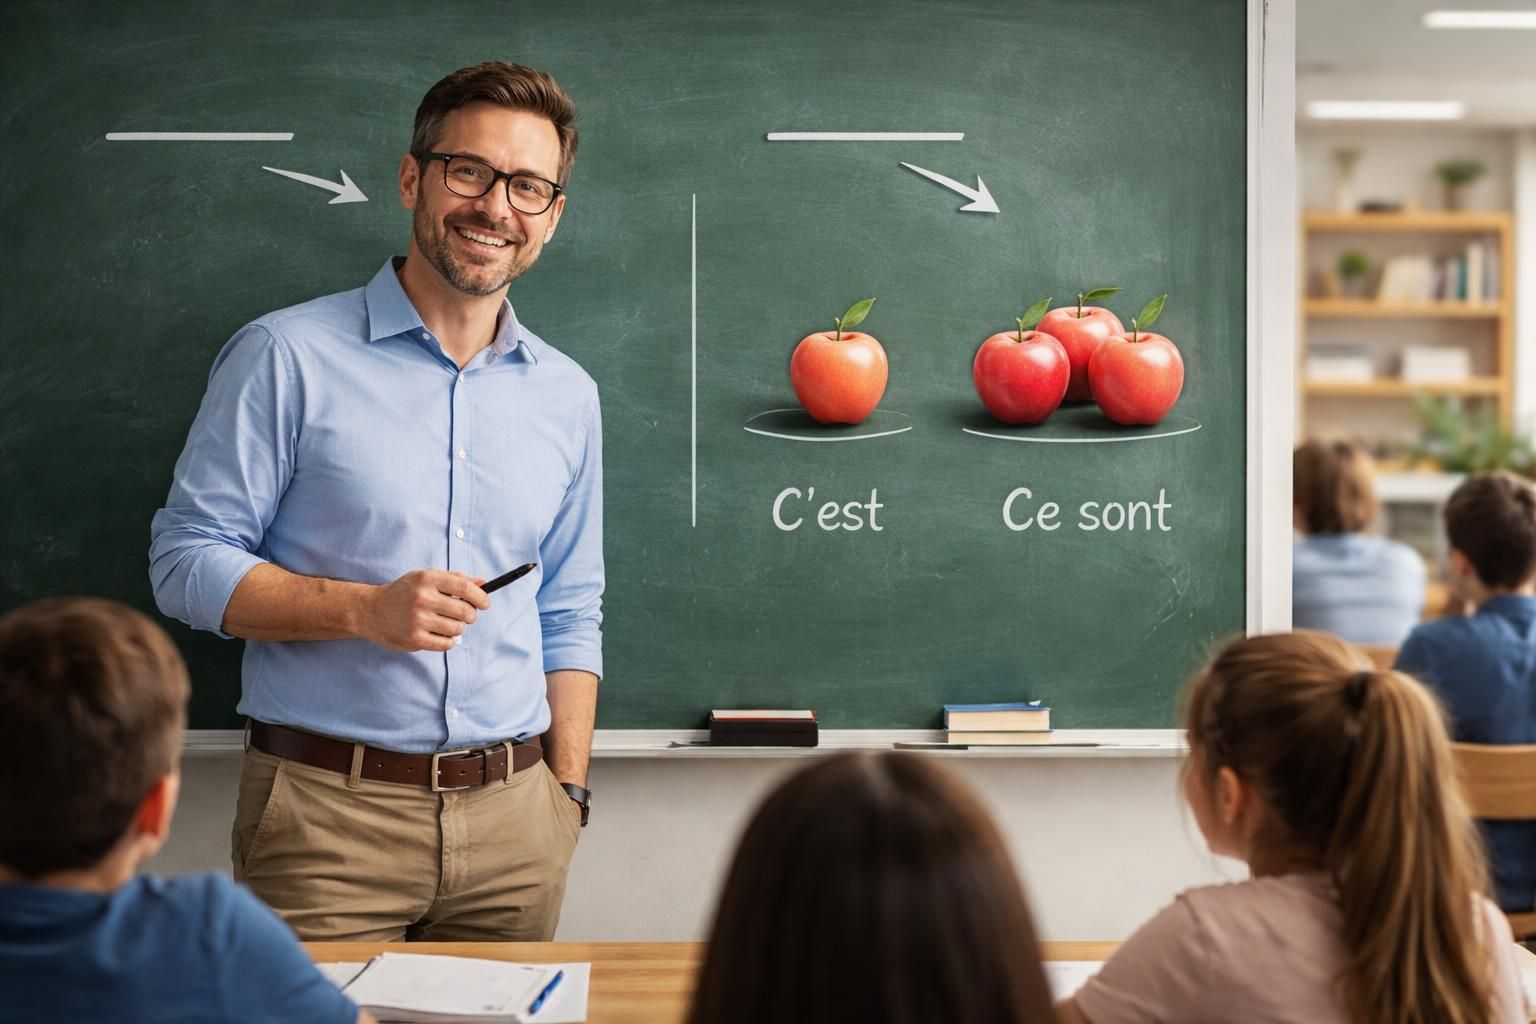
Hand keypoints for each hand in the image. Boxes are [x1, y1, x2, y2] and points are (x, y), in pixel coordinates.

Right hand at [360, 569, 488, 651]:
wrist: (372, 611)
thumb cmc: (405, 592)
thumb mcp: (426, 578)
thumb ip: (455, 579)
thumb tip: (483, 583)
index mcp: (428, 579)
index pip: (465, 588)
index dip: (481, 597)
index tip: (485, 603)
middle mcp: (423, 598)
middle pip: (465, 611)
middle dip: (470, 615)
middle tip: (465, 615)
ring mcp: (418, 620)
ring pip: (458, 629)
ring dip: (457, 628)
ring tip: (445, 622)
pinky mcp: (414, 639)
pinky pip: (447, 644)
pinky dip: (448, 640)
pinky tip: (439, 633)